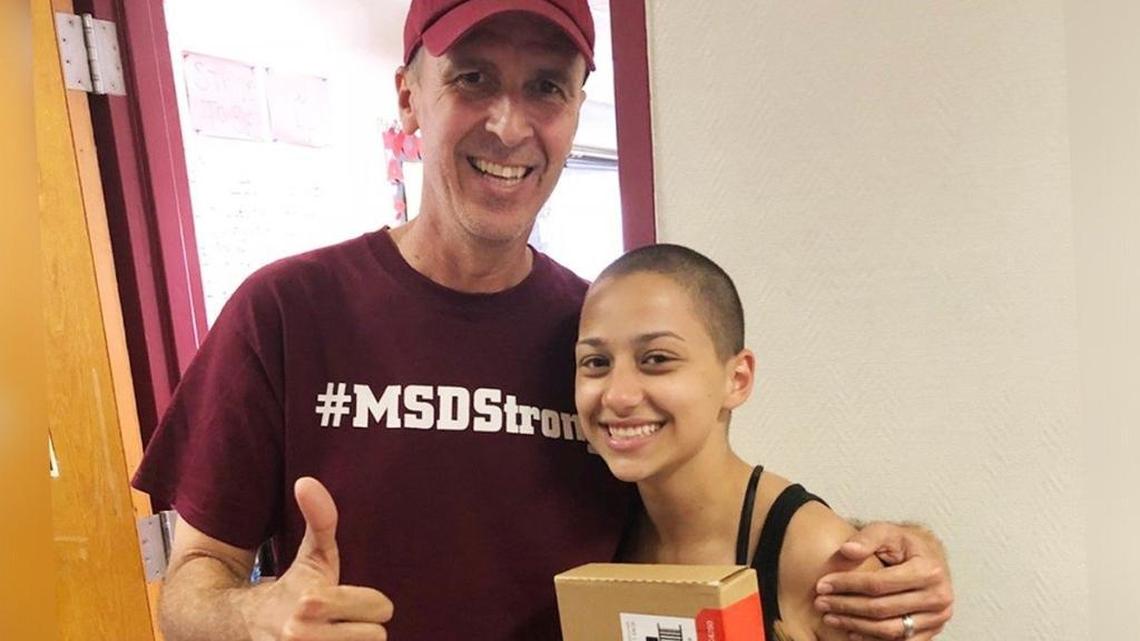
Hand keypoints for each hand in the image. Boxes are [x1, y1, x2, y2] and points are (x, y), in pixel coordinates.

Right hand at [245, 477, 393, 640]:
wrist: (244, 623)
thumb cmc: (293, 586)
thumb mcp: (312, 552)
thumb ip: (321, 517)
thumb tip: (306, 481)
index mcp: (312, 601)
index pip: (380, 608)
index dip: (373, 603)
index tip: (354, 600)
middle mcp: (302, 635)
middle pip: (375, 636)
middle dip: (363, 627)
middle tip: (342, 619)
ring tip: (335, 634)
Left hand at [813, 522, 952, 639]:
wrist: (931, 558)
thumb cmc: (906, 544)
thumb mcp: (887, 531)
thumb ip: (867, 537)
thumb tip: (846, 550)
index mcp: (928, 570)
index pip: (879, 583)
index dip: (848, 585)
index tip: (822, 584)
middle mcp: (938, 597)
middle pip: (882, 609)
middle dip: (846, 606)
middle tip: (820, 603)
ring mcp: (937, 618)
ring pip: (890, 629)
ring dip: (856, 625)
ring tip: (830, 618)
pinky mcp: (933, 630)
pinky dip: (874, 638)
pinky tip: (852, 631)